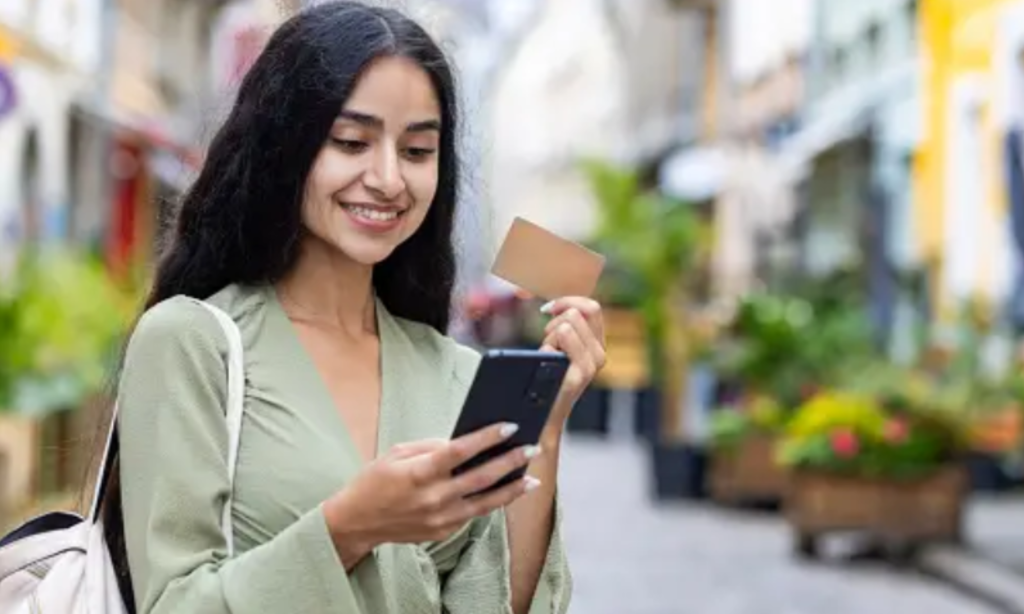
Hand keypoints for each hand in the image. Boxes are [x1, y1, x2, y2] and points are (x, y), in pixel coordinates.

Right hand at [323, 423, 540, 569]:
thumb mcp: (397, 452)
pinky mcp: (443, 532)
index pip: (460, 451)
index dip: (487, 438)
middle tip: (533, 449)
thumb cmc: (375, 481)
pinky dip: (492, 503)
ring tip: (533, 478)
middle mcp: (433, 498)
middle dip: (510, 462)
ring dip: (512, 489)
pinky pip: (473, 514)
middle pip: (481, 478)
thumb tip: (462, 442)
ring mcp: (440, 518)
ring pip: (486, 503)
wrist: (357, 522)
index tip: (510, 426)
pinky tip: (507, 492)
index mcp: (419, 473)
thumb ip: (431, 446)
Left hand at [539, 297, 606, 428]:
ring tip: (548, 354)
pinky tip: (547, 359)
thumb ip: (568, 325)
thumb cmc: (547, 378)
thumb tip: (556, 305)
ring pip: (568, 322)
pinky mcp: (580, 372)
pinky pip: (564, 334)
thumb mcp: (561, 346)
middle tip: (547, 339)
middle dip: (556, 320)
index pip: (591, 307)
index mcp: (598, 344)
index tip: (548, 310)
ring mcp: (592, 364)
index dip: (567, 301)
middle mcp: (600, 353)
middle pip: (577, 312)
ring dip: (550, 334)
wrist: (543, 415)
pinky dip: (548, 342)